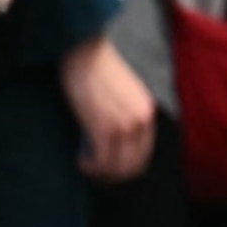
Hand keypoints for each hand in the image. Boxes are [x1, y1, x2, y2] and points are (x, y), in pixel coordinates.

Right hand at [59, 35, 151, 180]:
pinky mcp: (104, 126)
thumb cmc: (94, 70)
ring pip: (117, 167)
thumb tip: (112, 143)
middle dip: (113, 175)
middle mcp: (141, 120)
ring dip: (99, 172)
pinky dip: (89, 166)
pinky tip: (80, 161)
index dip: (124, 167)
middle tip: (93, 172)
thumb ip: (122, 115)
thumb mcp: (120, 94)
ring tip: (85, 166)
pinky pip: (101, 160)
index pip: (143, 153)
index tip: (106, 168)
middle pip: (133, 165)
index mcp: (147, 112)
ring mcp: (125, 124)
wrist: (84, 52)